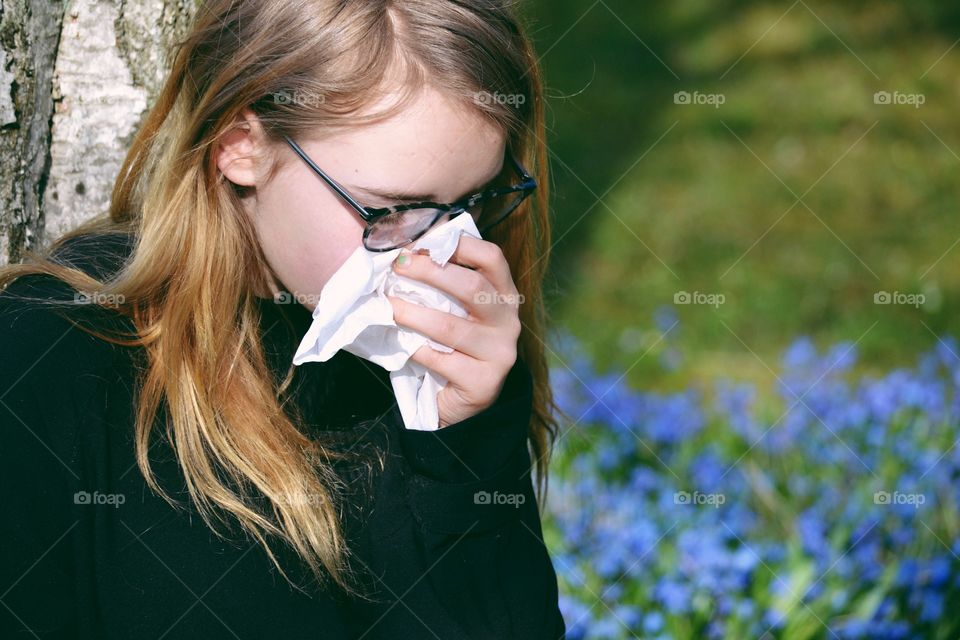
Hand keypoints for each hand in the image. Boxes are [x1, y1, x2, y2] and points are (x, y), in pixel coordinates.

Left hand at [386, 235, 522, 427]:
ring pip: (450, 327)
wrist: (463, 401)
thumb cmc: (454, 345)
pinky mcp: (484, 382)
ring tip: (389, 306)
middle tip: (399, 266)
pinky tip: (401, 344)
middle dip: (431, 272)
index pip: (492, 258)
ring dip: (413, 314)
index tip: (423, 242)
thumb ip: (444, 284)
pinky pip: (441, 360)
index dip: (459, 244)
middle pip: (472, 287)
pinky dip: (416, 350)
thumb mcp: (457, 310)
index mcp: (504, 295)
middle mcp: (508, 321)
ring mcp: (500, 353)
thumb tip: (406, 253)